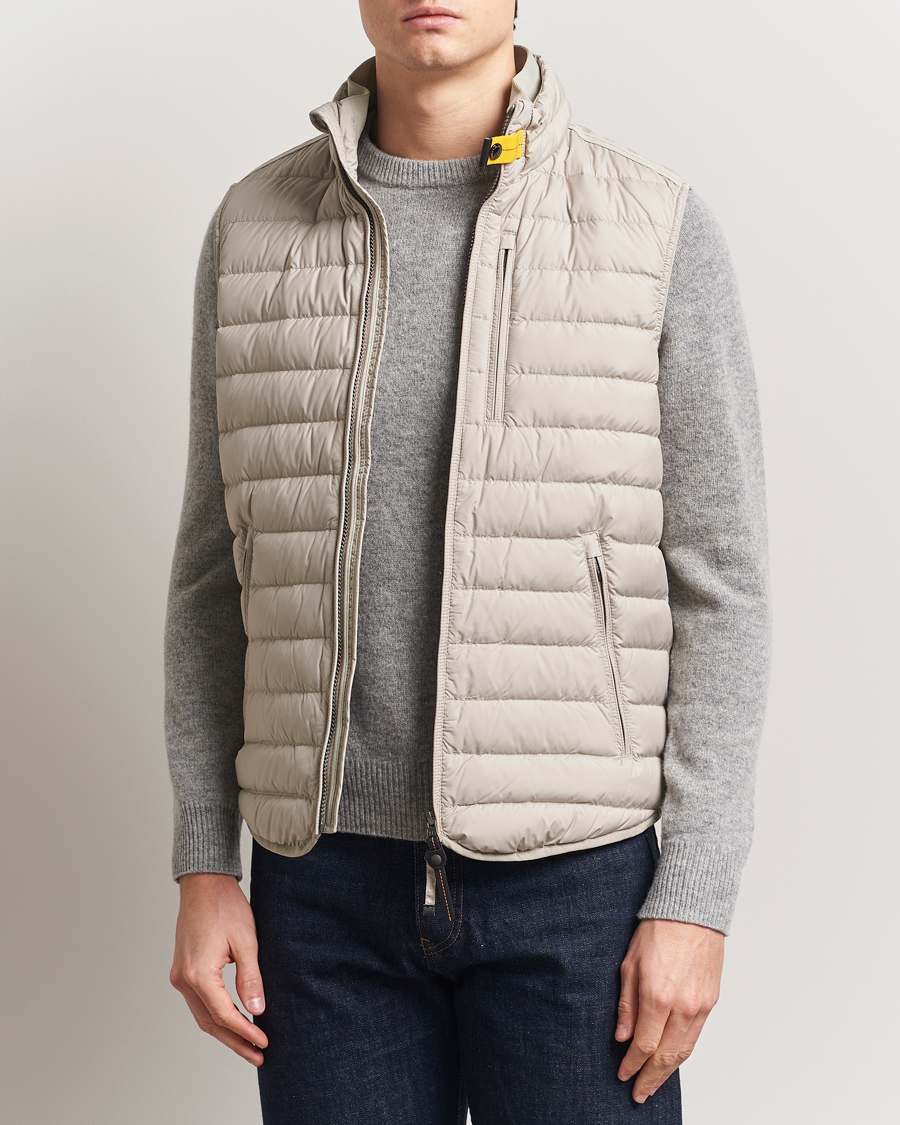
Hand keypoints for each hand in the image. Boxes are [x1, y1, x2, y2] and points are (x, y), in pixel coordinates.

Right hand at [169, 873, 268, 1065]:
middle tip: (258, 1055)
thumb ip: (251, 977)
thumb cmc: (225, 906)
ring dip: (224, 1032)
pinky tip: (232, 1020)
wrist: (204, 883)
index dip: (245, 1032)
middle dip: (234, 1042)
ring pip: (202, 1015)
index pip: (224, 1015)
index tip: (264, 1042)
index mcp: (198, 974)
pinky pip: (198, 1002)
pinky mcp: (182, 969)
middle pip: (210, 1022)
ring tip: (248, 1045)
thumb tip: (257, 1009)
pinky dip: (215, 1015)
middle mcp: (183, 979)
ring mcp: (179, 975)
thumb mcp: (247, 941)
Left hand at [615, 918, 723, 1102]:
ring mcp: (700, 1005)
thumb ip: (626, 1003)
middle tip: (638, 1094)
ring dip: (668, 1072)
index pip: (643, 1044)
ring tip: (654, 1085)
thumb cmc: (658, 931)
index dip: (632, 1064)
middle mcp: (682, 1006)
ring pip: (684, 1051)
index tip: (622, 1074)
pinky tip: (672, 1061)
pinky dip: (683, 1054)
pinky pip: (696, 1036)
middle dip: (650, 1078)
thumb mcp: (629, 963)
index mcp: (657, 995)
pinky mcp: (711, 1002)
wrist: (692, 912)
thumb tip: (622, 1036)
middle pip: (665, 1055)